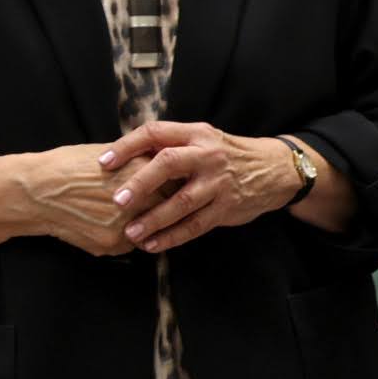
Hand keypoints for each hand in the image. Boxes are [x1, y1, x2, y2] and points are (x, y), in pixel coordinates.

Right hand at [19, 143, 166, 256]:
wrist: (37, 191)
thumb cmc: (71, 165)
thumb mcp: (112, 154)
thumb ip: (140, 162)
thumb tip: (163, 167)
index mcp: (139, 173)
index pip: (176, 182)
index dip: (174, 183)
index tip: (173, 182)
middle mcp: (137, 201)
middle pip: (169, 208)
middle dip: (167, 205)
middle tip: (161, 201)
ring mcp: (125, 226)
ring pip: (152, 230)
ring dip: (149, 224)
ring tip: (135, 214)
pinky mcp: (110, 244)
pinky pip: (130, 243)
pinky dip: (128, 236)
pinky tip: (112, 224)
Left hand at [97, 121, 294, 251]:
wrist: (273, 169)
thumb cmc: (227, 155)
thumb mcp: (203, 139)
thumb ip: (172, 146)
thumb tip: (125, 158)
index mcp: (196, 133)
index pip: (156, 132)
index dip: (127, 146)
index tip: (104, 162)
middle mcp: (207, 154)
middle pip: (168, 163)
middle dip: (140, 183)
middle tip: (117, 200)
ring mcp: (218, 182)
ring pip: (182, 201)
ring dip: (154, 219)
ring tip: (131, 233)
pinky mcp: (226, 207)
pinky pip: (195, 225)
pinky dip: (172, 237)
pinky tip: (153, 245)